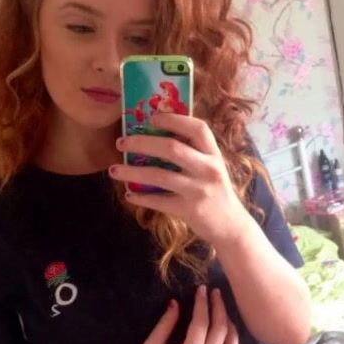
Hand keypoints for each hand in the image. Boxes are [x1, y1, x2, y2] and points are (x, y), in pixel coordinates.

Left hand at [110, 113, 250, 244]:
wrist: (230, 226)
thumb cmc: (215, 191)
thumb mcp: (211, 167)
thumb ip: (193, 152)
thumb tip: (156, 134)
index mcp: (214, 154)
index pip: (197, 128)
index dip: (173, 119)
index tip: (151, 117)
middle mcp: (208, 169)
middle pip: (171, 148)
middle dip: (142, 142)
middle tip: (121, 143)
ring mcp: (199, 190)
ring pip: (159, 176)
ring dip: (132, 172)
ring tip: (114, 170)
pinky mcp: (189, 210)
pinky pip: (159, 201)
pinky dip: (141, 198)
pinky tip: (129, 195)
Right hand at [127, 285, 239, 343]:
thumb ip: (166, 323)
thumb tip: (176, 302)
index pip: (201, 323)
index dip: (202, 303)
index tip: (202, 289)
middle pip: (221, 331)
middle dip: (220, 308)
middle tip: (217, 294)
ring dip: (231, 327)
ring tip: (224, 313)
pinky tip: (227, 337)